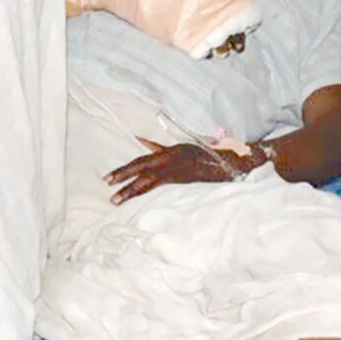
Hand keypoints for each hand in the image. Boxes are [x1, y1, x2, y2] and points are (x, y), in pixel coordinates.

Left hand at [106, 138, 256, 203]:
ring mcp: (181, 166)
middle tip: (106, 185)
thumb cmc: (208, 157)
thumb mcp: (182, 149)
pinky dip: (151, 189)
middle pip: (142, 166)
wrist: (234, 162)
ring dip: (132, 188)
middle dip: (122, 176)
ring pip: (151, 178)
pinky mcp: (189, 177)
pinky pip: (167, 185)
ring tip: (116, 198)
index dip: (124, 169)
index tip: (107, 179)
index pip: (142, 160)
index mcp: (171, 150)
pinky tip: (141, 197)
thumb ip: (160, 147)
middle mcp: (174, 156)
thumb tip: (140, 141)